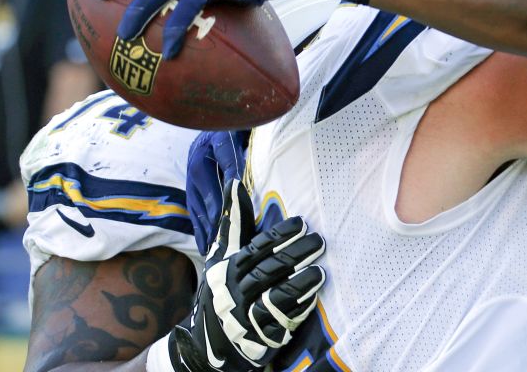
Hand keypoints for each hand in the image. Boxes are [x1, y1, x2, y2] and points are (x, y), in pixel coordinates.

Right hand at [168, 179, 325, 369]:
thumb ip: (232, 224)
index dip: (278, 236)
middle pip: (267, 270)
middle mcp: (233, 293)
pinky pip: (281, 322)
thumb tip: (235, 183)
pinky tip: (313, 295)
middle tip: (319, 240)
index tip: (300, 223)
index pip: (254, 249)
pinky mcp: (259, 337)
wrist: (206, 344)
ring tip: (320, 270)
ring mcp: (245, 318)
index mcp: (225, 270)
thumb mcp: (219, 257)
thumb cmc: (220, 289)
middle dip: (295, 255)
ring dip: (299, 283)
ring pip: (274, 297)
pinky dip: (298, 308)